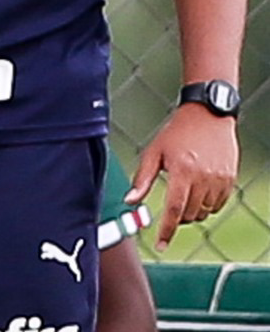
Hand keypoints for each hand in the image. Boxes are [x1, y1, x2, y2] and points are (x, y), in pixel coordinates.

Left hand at [124, 104, 238, 250]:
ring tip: (186, 189)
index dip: (166, 230)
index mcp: (182, 171)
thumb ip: (143, 179)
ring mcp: (219, 179)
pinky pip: (217, 205)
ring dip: (192, 210)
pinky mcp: (229, 179)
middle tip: (173, 200)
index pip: (174, 210)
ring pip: (203, 212)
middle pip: (188, 214)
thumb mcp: (155, 151)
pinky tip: (199, 189)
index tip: (161, 245)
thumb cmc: (177, 131)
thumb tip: (129, 201)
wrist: (207, 113)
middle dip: (177, 216)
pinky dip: (207, 204)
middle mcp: (202, 177)